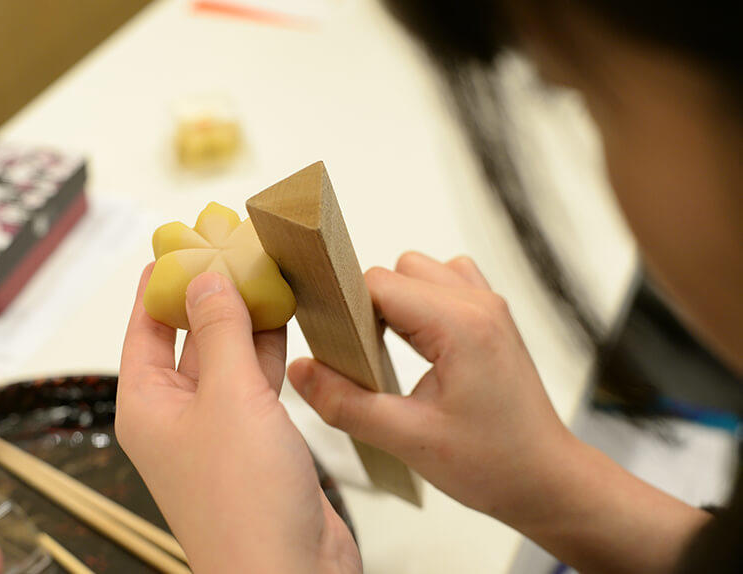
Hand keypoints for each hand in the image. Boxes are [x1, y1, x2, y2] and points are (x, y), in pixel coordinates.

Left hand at [117, 266, 360, 573]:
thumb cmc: (244, 502)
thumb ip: (220, 331)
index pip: (146, 329)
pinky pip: (257, 379)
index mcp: (148, 405)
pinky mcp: (257, 438)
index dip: (160, 285)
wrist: (290, 572)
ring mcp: (220, 428)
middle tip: (232, 246)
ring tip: (263, 270)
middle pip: (190, 337)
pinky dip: (269, 348)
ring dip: (246, 317)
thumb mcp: (227, 397)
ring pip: (229, 355)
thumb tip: (204, 278)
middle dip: (211, 293)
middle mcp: (179, 415)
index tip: (178, 244)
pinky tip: (286, 318)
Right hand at [288, 252, 708, 573]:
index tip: (333, 344)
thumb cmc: (494, 464)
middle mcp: (478, 303)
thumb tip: (300, 371)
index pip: (377, 283)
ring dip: (397, 303)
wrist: (547, 479)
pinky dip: (422, 303)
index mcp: (460, 325)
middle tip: (362, 357)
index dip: (346, 308)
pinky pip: (445, 283)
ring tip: (392, 352)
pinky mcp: (492, 317)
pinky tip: (419, 345)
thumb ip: (347, 404)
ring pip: (420, 271)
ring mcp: (489, 306)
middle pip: (396, 270)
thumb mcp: (409, 440)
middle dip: (368, 307)